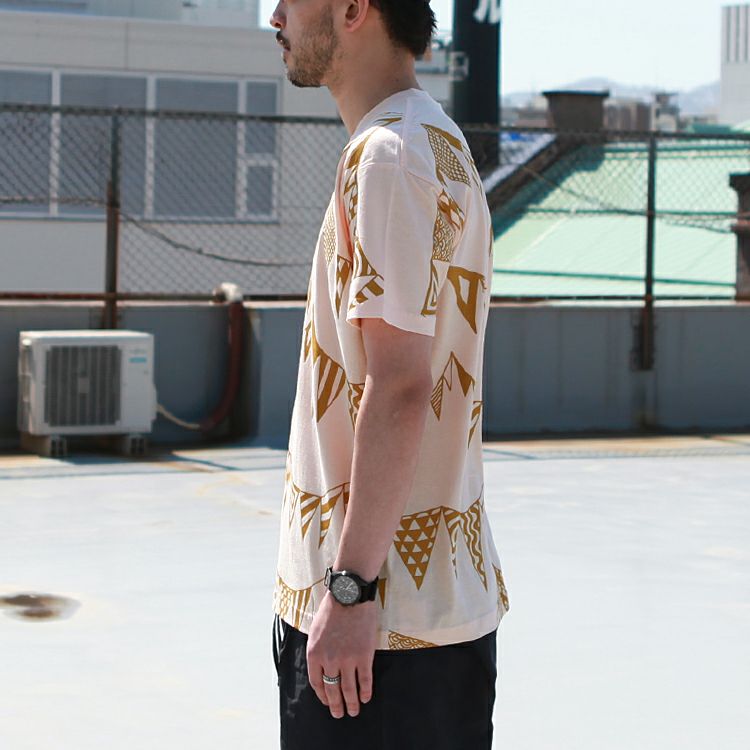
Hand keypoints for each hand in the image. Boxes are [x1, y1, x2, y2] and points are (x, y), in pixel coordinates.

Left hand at [306, 590, 377, 718]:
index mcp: (314, 654)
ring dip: (352, 703)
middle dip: (336, 705)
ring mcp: (347, 659)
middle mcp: (329, 660)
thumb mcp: (315, 631)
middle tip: (340, 714)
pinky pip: (365, 680)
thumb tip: (320, 668)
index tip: (327, 702)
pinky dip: (366, 692)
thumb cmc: (332, 610)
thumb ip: (317, 651)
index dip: (322, 696)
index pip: (317, 683)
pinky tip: (366, 698)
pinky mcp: (364, 656)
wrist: (350, 596)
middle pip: (332, 690)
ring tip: (354, 711)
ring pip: (349, 689)